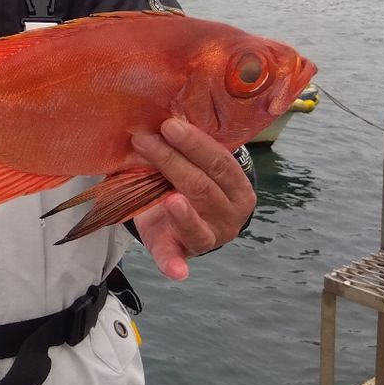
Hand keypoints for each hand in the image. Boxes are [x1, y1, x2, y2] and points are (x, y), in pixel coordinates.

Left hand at [129, 118, 255, 280]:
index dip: (194, 144)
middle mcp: (230, 215)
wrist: (184, 219)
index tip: (169, 125)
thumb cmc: (188, 180)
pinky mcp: (182, 253)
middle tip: (145, 140)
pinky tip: (176, 271)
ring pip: (194, 221)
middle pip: (202, 188)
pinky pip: (177, 259)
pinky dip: (175, 266)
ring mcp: (209, 237)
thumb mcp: (195, 163)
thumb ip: (187, 147)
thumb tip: (163, 113)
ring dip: (178, 210)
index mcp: (238, 188)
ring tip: (170, 199)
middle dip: (172, 161)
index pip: (219, 163)